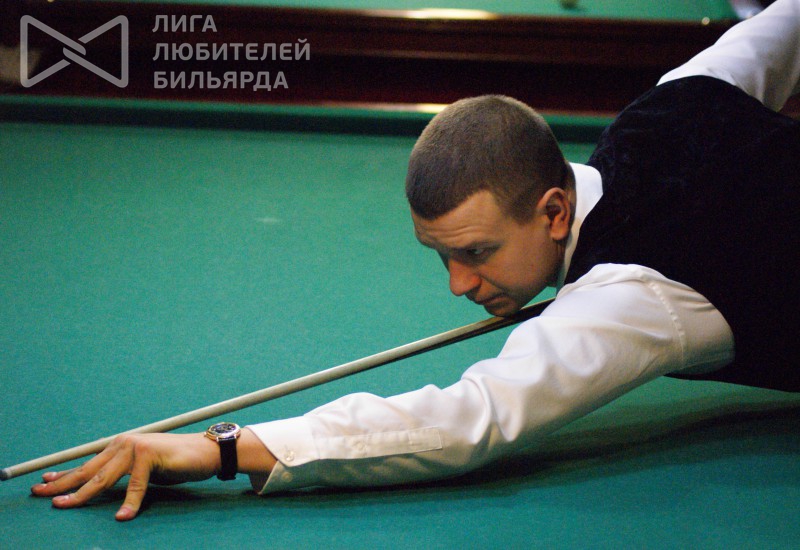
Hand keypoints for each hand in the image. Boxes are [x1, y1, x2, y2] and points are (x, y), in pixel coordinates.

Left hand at [30, 432, 219, 520]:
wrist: (205, 452)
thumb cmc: (175, 462)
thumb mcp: (142, 470)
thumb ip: (122, 474)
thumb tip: (99, 487)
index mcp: (121, 446)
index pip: (88, 464)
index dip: (65, 475)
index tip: (44, 483)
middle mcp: (124, 444)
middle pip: (89, 470)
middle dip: (63, 484)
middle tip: (41, 494)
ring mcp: (136, 448)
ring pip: (104, 478)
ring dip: (84, 494)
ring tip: (66, 505)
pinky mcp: (151, 456)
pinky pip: (137, 486)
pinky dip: (130, 503)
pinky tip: (122, 517)